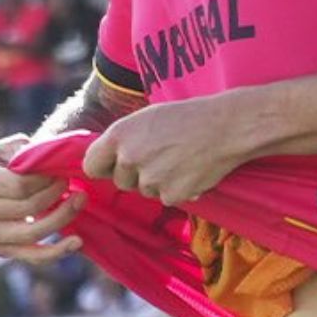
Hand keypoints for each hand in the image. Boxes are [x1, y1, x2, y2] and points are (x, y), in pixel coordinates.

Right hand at [0, 133, 83, 262]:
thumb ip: (32, 150)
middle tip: (73, 184)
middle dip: (54, 196)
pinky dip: (56, 252)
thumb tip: (50, 159)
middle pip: (24, 209)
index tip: (61, 173)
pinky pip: (31, 257)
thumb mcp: (20, 145)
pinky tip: (77, 241)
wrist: (8, 178)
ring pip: (29, 235)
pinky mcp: (2, 250)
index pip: (17, 186)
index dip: (44, 181)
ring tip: (80, 201)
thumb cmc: (17, 158)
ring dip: (60, 220)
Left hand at [82, 96, 250, 205]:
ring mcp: (149, 178)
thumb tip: (108, 161)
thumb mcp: (147, 118)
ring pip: (144, 191)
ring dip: (159, 182)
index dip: (103, 167)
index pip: (91, 165)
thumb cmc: (188, 117)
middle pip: (120, 181)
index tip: (114, 166)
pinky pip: (166, 198)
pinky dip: (178, 189)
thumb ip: (124, 139)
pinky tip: (191, 170)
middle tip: (161, 156)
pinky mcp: (170, 195)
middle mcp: (129, 158)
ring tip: (180, 160)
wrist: (226, 126)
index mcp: (119, 134)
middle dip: (136, 175)